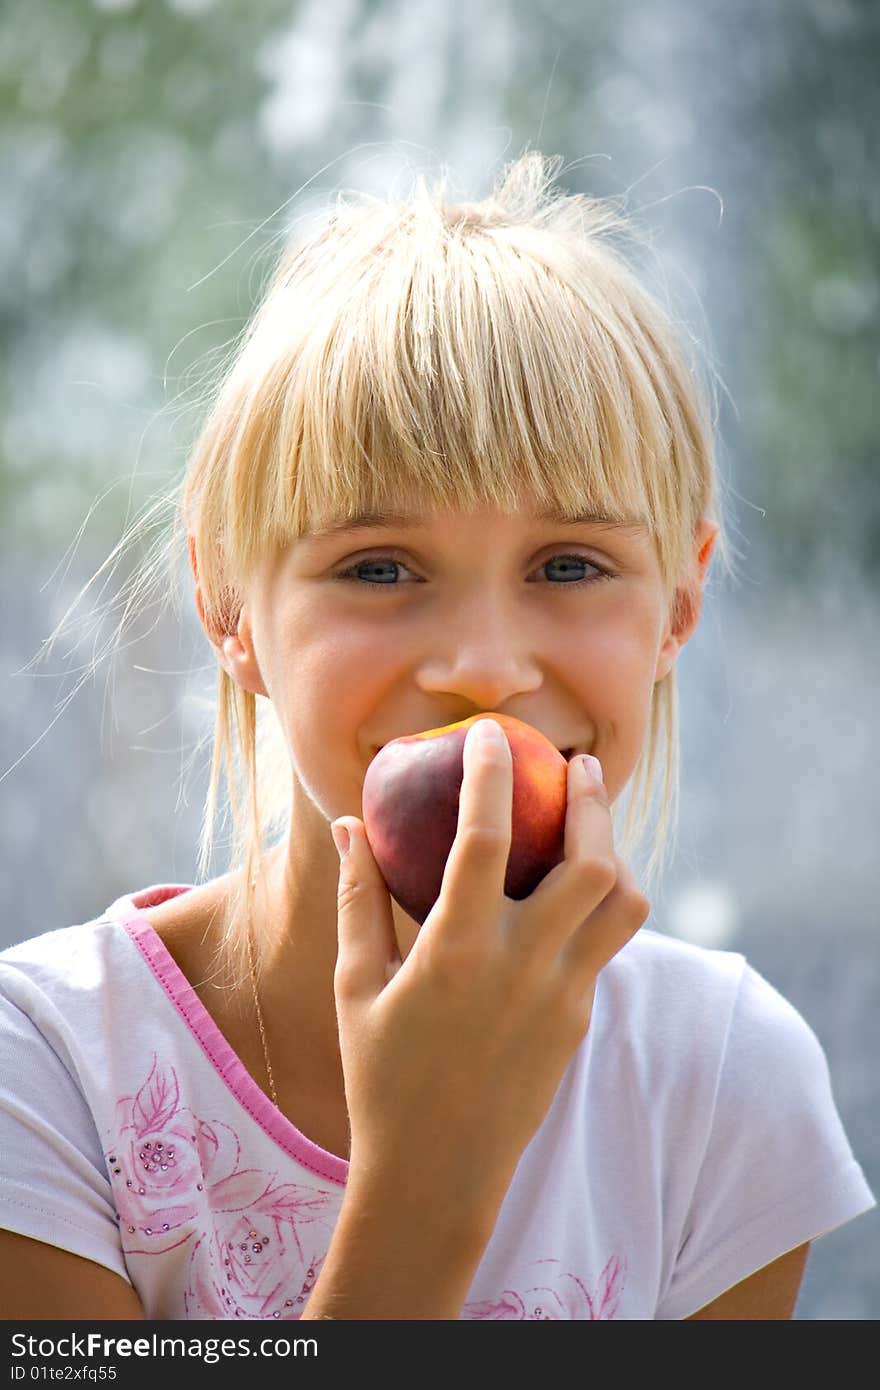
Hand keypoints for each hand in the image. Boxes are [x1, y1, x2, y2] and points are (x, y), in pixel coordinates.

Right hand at [331, 718, 648, 1230]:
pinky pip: (608, 943)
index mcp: (455, 953)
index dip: (492, 776)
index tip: (492, 733)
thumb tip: (348, 823)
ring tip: (588, 821)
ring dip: (613, 851)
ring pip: (622, 903)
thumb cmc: (381, 1076)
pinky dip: (603, 900)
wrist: (438, 1174)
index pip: (485, 839)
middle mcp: (522, 968)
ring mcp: (562, 997)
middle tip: (575, 764)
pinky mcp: (580, 1020)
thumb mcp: (354, 985)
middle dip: (590, 801)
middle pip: (590, 863)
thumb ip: (358, 898)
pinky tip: (575, 886)